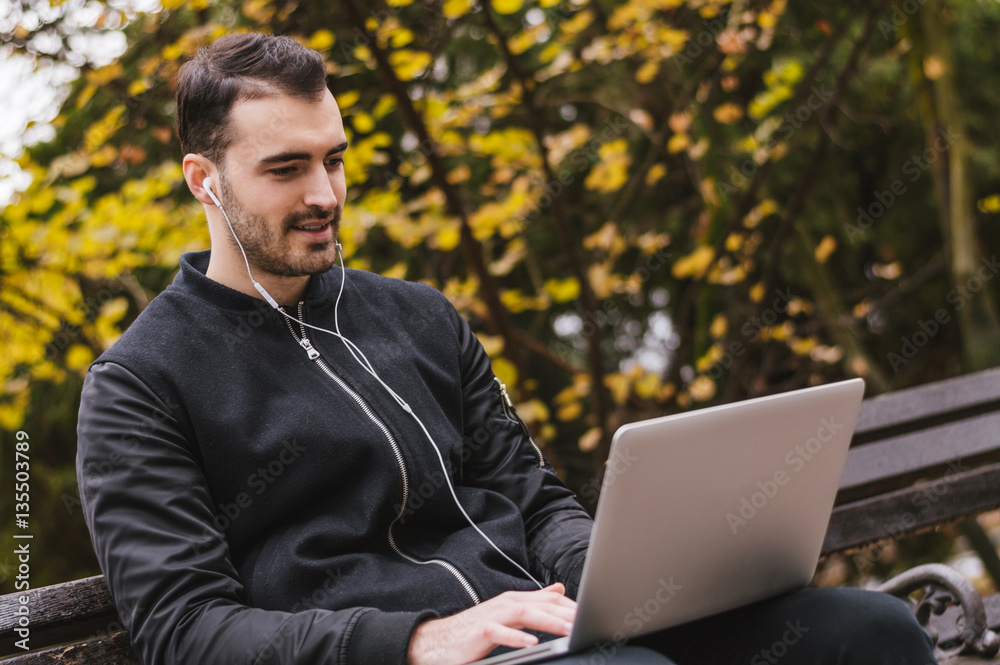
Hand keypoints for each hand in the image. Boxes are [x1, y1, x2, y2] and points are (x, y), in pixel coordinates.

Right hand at [407, 583, 575, 664]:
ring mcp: (492, 617)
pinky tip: (531, 643)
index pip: (550, 600)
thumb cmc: (475, 630)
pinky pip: (499, 633)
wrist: (438, 642)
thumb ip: (535, 602)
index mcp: (515, 601)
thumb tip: (559, 589)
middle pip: (542, 604)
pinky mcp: (479, 632)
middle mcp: (506, 604)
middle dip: (567, 613)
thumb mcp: (509, 613)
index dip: (572, 607)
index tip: (593, 615)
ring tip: (568, 630)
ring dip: (548, 621)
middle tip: (588, 622)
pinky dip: (516, 638)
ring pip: (525, 614)